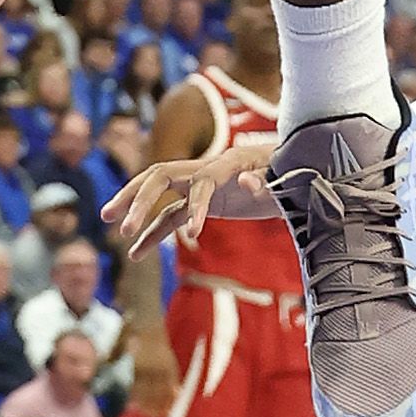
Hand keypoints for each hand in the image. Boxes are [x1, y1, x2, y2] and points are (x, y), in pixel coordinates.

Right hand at [104, 132, 280, 258]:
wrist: (296, 170)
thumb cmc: (292, 173)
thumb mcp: (285, 180)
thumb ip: (266, 181)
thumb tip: (246, 182)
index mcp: (228, 163)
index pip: (203, 181)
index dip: (197, 206)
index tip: (193, 235)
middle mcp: (207, 170)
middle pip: (161, 177)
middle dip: (139, 198)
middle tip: (121, 224)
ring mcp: (201, 185)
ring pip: (159, 195)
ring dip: (137, 212)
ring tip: (119, 236)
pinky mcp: (201, 201)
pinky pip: (170, 216)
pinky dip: (154, 233)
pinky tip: (137, 253)